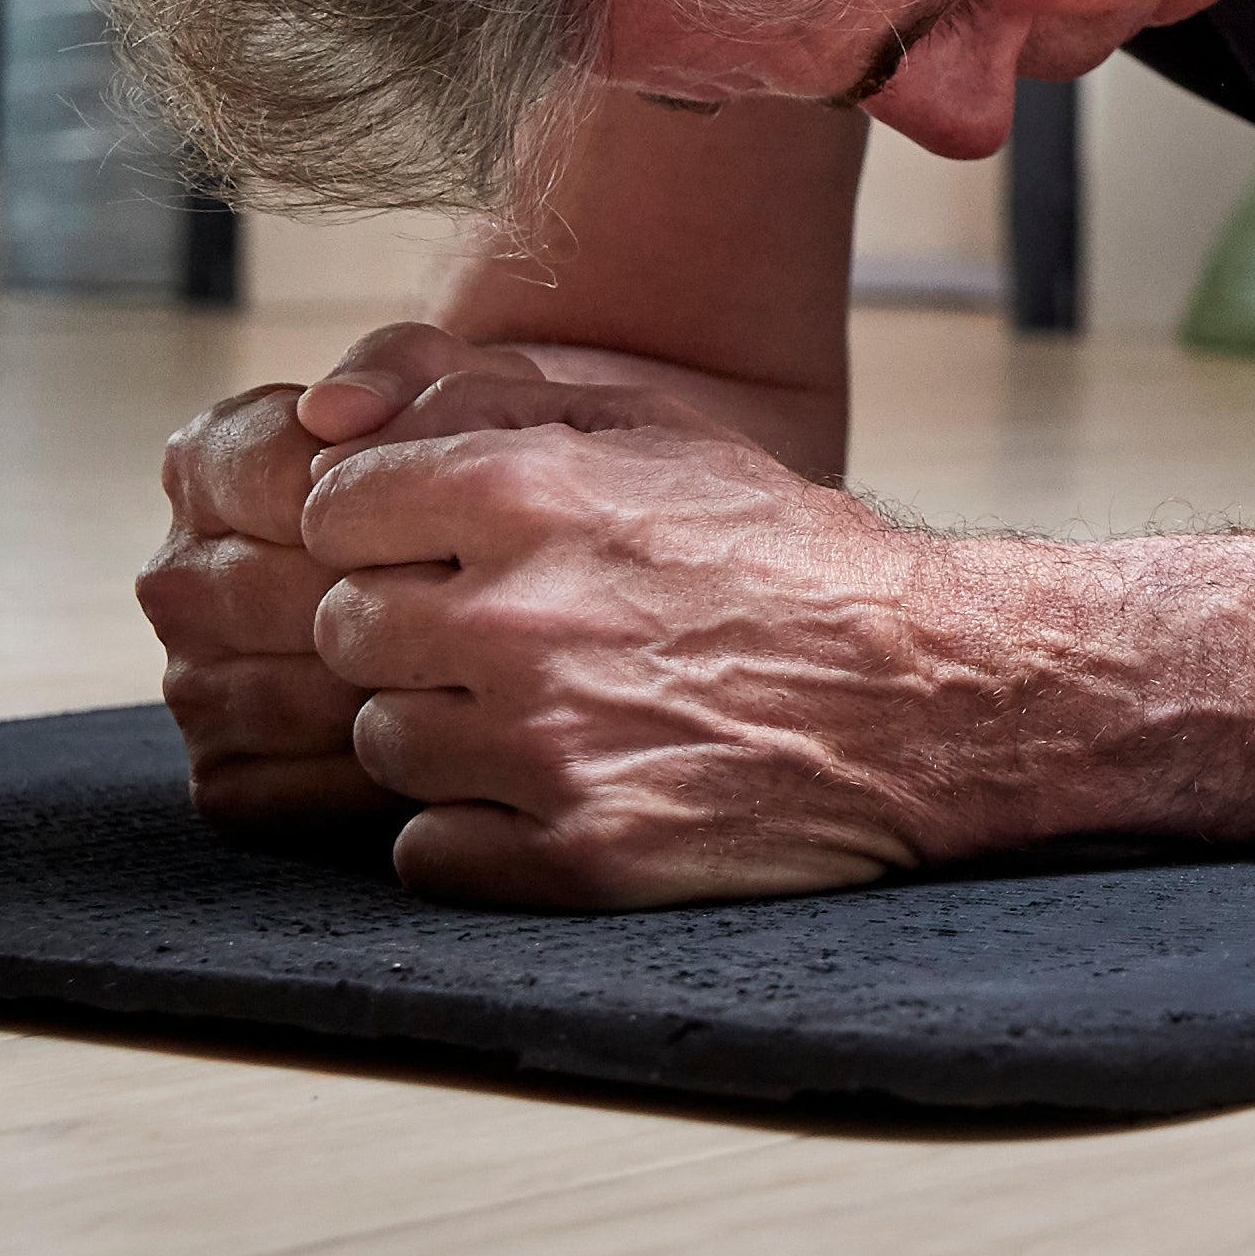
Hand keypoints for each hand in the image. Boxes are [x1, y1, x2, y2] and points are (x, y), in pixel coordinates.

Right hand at [135, 322, 491, 824]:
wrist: (524, 573)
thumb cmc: (486, 463)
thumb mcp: (463, 389)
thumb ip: (400, 369)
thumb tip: (328, 411)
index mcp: (209, 467)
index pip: (279, 483)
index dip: (385, 502)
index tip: (461, 512)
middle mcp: (179, 578)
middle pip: (275, 598)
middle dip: (393, 601)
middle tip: (492, 603)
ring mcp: (191, 682)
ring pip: (282, 698)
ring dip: (392, 690)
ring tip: (483, 669)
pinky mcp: (226, 777)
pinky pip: (286, 791)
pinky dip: (374, 775)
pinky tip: (449, 740)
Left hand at [298, 373, 1045, 910]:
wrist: (920, 693)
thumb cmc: (778, 551)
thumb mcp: (655, 432)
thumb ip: (487, 400)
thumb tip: (334, 419)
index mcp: (528, 492)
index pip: (334, 508)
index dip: (387, 528)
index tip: (446, 547)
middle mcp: (518, 617)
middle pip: (344, 632)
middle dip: (411, 630)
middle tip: (509, 634)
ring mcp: (542, 747)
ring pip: (383, 745)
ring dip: (446, 731)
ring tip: (552, 708)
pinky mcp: (572, 855)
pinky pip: (427, 850)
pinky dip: (477, 828)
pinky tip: (562, 783)